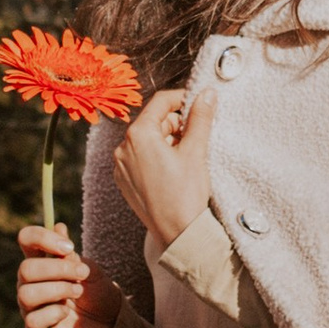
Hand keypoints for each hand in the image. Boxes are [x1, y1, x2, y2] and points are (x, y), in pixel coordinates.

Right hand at [16, 222, 121, 327]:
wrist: (111, 324)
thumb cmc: (98, 294)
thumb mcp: (89, 269)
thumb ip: (71, 254)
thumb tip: (59, 227)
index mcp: (41, 262)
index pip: (26, 239)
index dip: (42, 238)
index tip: (69, 247)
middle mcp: (29, 283)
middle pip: (26, 269)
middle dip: (58, 270)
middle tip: (82, 274)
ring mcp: (30, 307)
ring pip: (27, 294)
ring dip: (58, 290)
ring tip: (78, 293)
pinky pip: (33, 320)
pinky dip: (54, 314)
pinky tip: (67, 313)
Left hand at [113, 83, 215, 244]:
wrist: (177, 234)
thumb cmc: (185, 194)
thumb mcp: (196, 151)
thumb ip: (201, 118)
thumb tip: (207, 93)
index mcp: (138, 135)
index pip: (161, 102)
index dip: (182, 100)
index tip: (199, 106)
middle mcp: (123, 148)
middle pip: (153, 121)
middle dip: (175, 126)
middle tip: (195, 142)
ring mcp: (120, 166)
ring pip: (147, 140)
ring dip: (167, 142)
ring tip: (184, 161)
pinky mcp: (123, 181)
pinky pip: (139, 159)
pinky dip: (156, 158)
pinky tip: (172, 173)